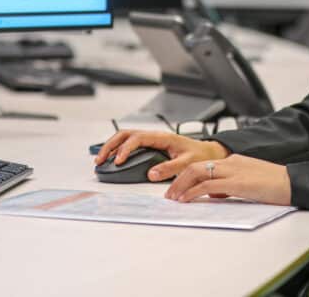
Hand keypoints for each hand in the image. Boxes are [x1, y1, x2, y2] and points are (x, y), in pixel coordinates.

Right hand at [94, 129, 228, 181]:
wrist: (208, 153)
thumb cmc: (200, 156)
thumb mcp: (187, 163)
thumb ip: (170, 168)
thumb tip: (151, 173)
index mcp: (162, 137)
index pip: (137, 138)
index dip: (125, 149)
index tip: (118, 161)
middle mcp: (154, 136)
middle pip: (125, 134)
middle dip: (110, 145)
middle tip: (100, 159)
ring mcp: (151, 140)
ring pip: (125, 137)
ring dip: (111, 146)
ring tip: (100, 159)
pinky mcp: (151, 146)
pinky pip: (130, 144)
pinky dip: (118, 149)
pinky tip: (112, 159)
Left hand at [165, 154, 291, 205]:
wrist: (292, 182)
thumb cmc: (276, 183)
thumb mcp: (250, 180)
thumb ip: (233, 183)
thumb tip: (218, 194)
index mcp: (235, 160)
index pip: (205, 164)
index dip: (188, 175)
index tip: (180, 186)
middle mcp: (231, 162)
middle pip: (196, 165)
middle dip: (179, 179)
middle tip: (170, 193)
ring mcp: (232, 171)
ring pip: (197, 172)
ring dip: (181, 185)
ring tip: (173, 198)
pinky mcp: (236, 183)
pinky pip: (207, 186)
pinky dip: (193, 192)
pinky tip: (186, 200)